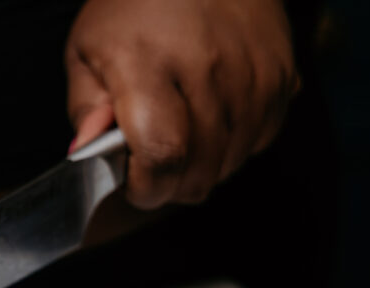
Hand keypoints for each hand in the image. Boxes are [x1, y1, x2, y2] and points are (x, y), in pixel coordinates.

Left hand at [66, 0, 298, 208]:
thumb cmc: (135, 5)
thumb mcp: (86, 49)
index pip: (162, 153)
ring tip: (181, 139)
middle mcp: (208, 69)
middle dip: (171, 187)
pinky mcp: (283, 74)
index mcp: (149, 64)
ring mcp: (252, 73)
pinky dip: (235, 144)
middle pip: (200, 169)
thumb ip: (85, 106)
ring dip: (203, 167)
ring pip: (232, 161)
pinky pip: (261, 137)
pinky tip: (212, 119)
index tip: (134, 185)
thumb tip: (86, 151)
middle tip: (152, 168)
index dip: (148, 187)